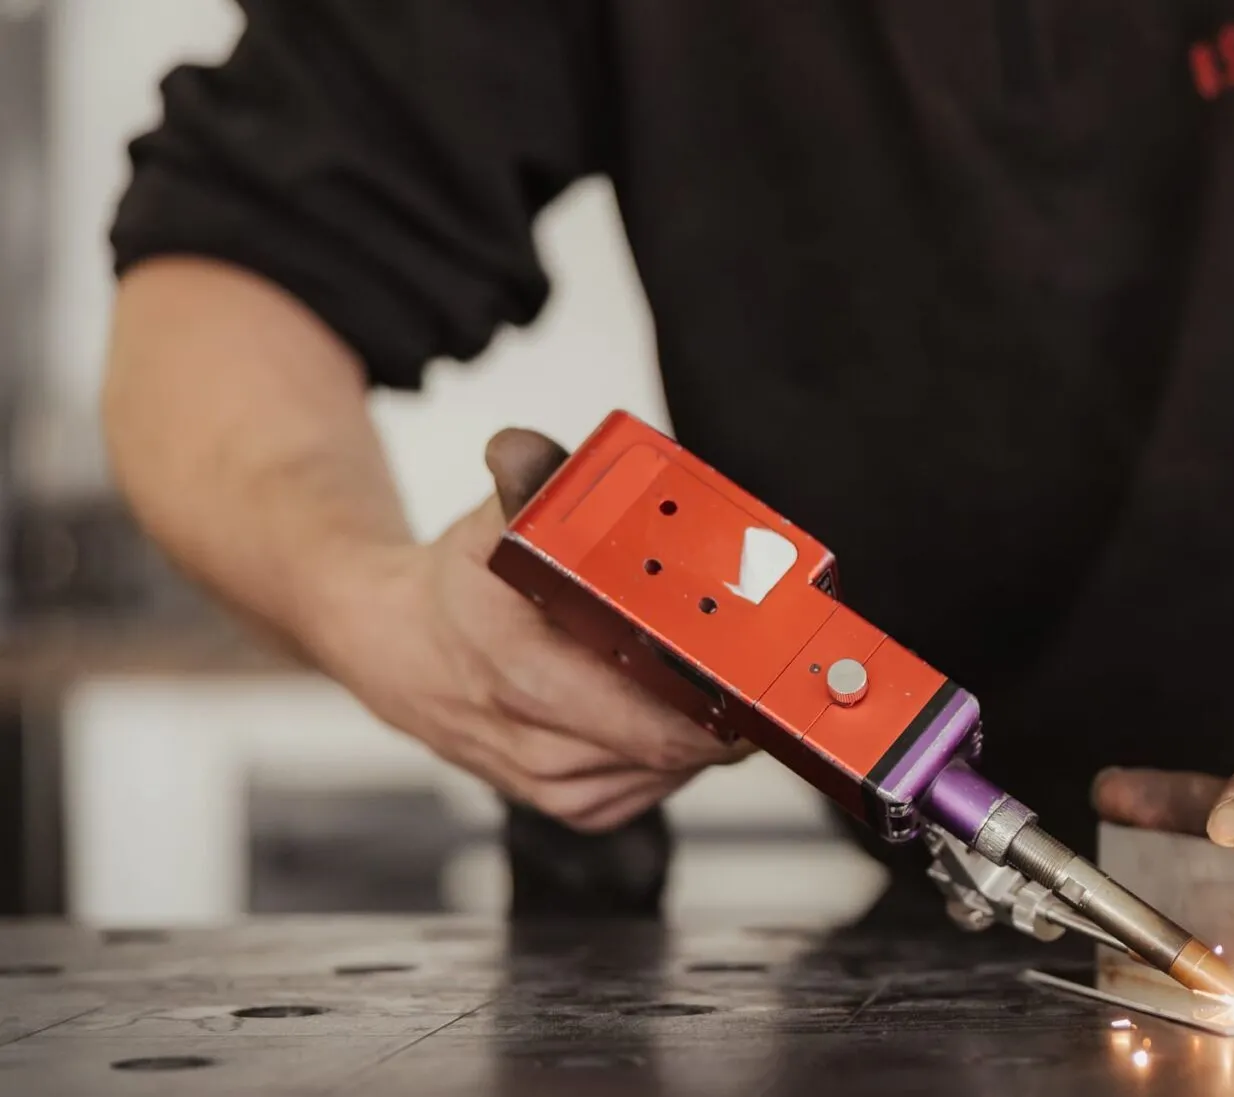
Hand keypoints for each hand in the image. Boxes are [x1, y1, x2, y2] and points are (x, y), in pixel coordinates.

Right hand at [297, 429, 749, 831]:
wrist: (395, 651)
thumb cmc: (458, 586)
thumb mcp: (492, 524)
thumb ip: (530, 483)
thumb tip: (524, 449)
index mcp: (520, 669)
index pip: (651, 715)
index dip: (722, 698)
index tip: (765, 666)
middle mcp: (534, 738)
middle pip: (674, 747)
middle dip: (731, 711)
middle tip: (768, 668)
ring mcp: (549, 783)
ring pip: (670, 772)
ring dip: (706, 731)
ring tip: (718, 680)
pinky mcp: (568, 805)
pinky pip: (650, 788)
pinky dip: (674, 754)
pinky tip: (673, 712)